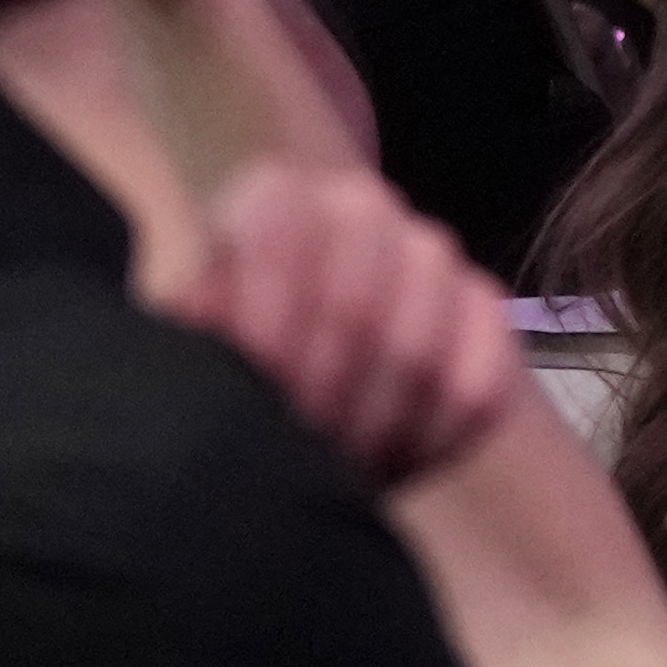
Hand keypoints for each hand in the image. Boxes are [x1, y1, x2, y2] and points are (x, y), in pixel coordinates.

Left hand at [156, 159, 525, 492]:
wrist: (279, 405)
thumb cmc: (223, 379)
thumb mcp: (182, 361)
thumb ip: (197, 343)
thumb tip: (222, 343)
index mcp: (274, 200)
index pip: (282, 233)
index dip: (265, 325)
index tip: (251, 391)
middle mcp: (360, 207)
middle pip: (355, 307)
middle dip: (317, 402)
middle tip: (291, 451)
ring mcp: (431, 255)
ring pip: (418, 353)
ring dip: (370, 432)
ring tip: (332, 466)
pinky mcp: (484, 312)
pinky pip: (476, 385)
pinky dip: (429, 439)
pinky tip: (390, 459)